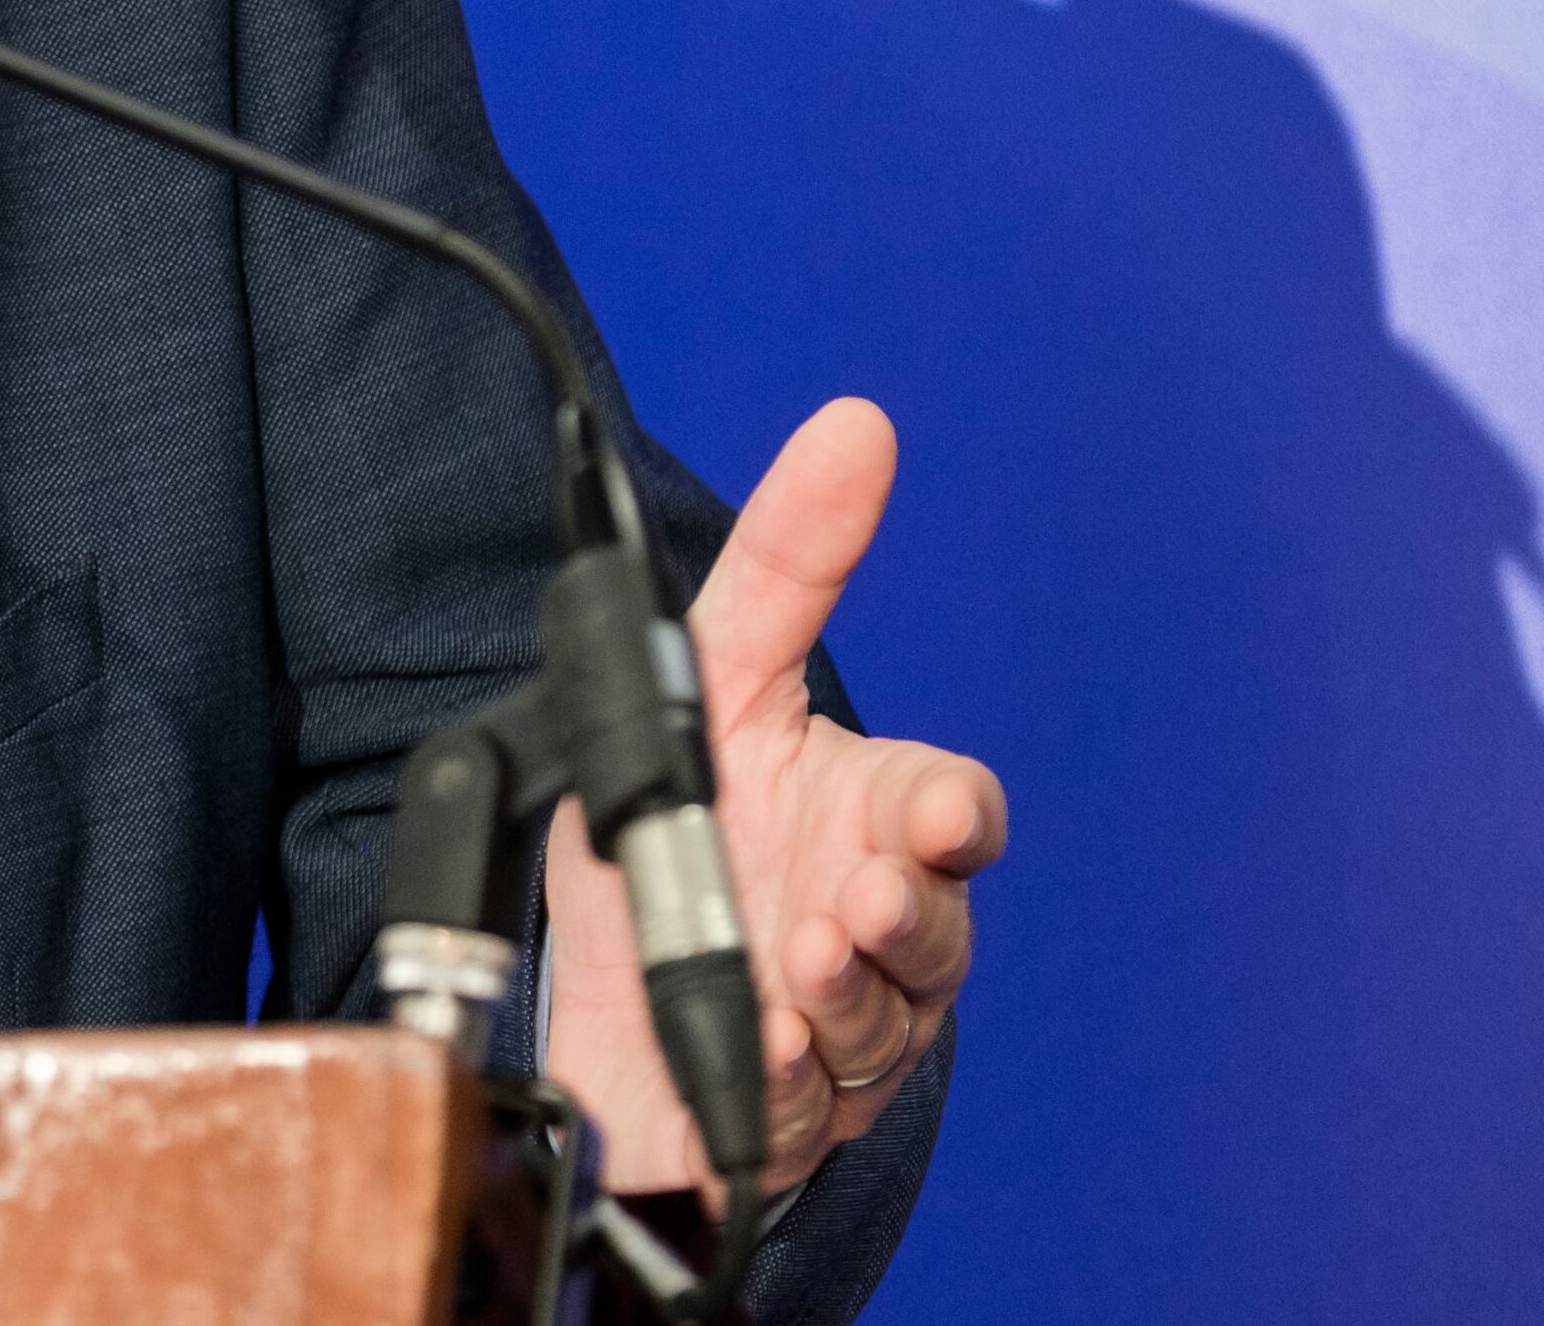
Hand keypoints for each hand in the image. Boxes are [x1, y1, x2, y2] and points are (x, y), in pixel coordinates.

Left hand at [540, 398, 1004, 1202]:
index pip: (951, 818)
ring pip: (887, 1023)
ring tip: (803, 952)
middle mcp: (871, 930)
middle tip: (854, 892)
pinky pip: (811, 1108)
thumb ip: (788, 560)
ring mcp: (838, 1032)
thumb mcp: (709, 679)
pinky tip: (758, 1043)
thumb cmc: (671, 842)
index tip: (937, 812)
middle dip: (906, 914)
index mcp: (866, 823)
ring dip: (847, 989)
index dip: (954, 815)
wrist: (589, 1003)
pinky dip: (786, 1074)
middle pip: (938, 932)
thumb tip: (857, 426)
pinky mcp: (783, 1116)